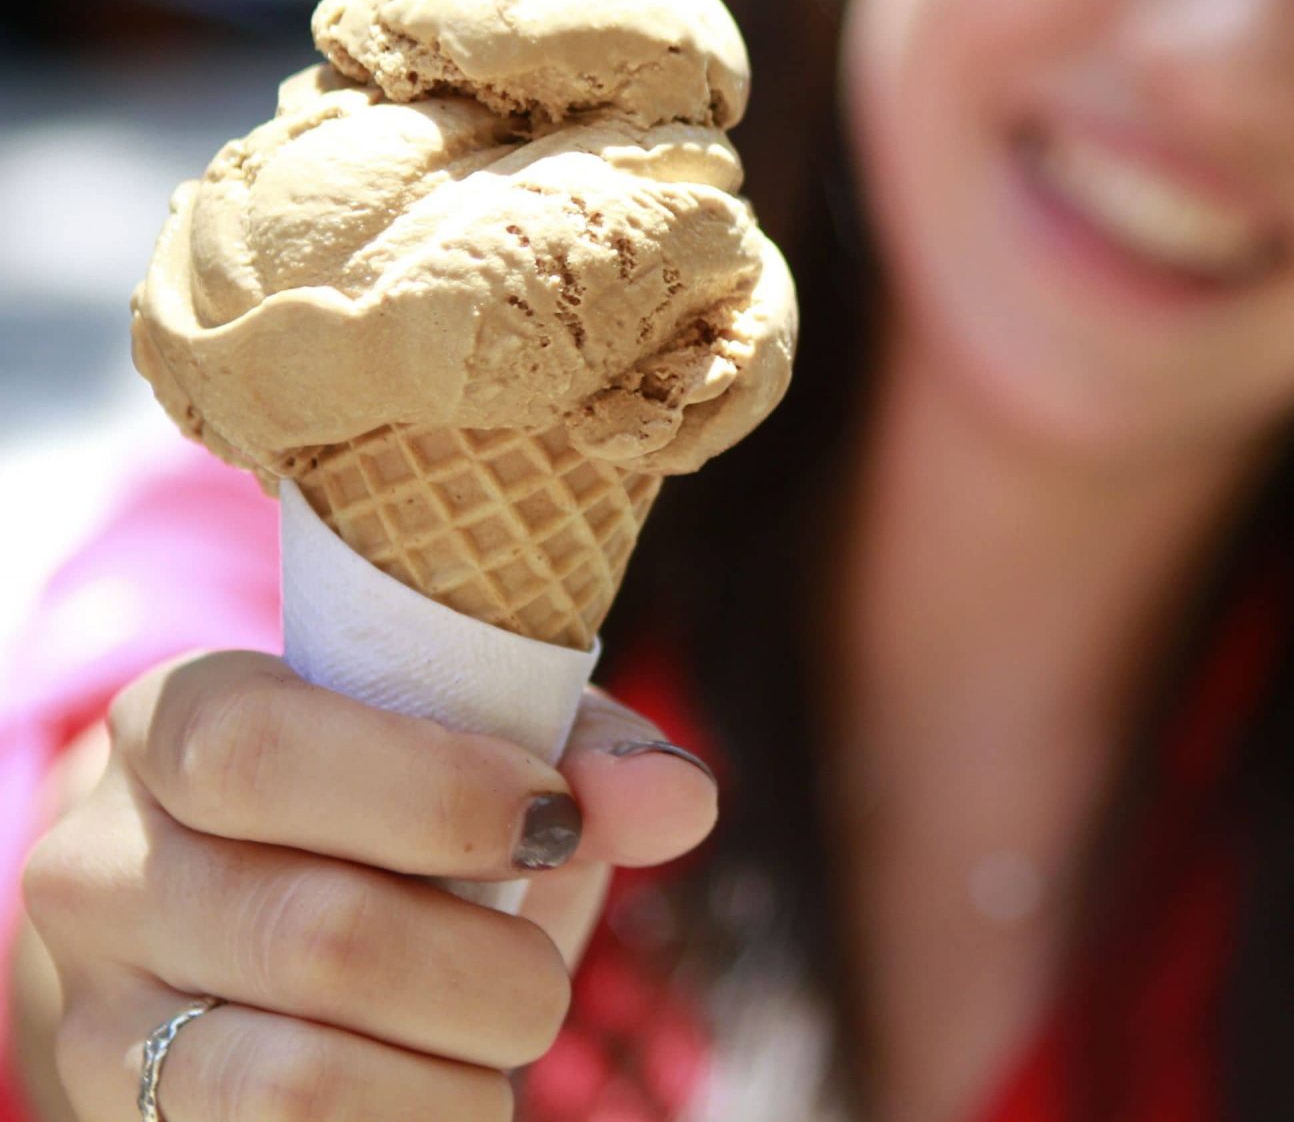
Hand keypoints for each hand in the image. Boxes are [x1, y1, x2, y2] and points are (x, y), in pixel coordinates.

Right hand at [16, 650, 716, 1120]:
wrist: (258, 940)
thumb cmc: (398, 817)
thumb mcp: (481, 750)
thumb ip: (582, 753)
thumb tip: (679, 797)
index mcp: (174, 724)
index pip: (260, 751)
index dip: (434, 794)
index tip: (556, 821)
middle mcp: (101, 869)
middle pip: (318, 936)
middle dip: (493, 970)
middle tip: (544, 973)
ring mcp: (99, 1018)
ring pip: (300, 1084)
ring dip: (459, 1077)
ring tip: (497, 1040)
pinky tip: (444, 1091)